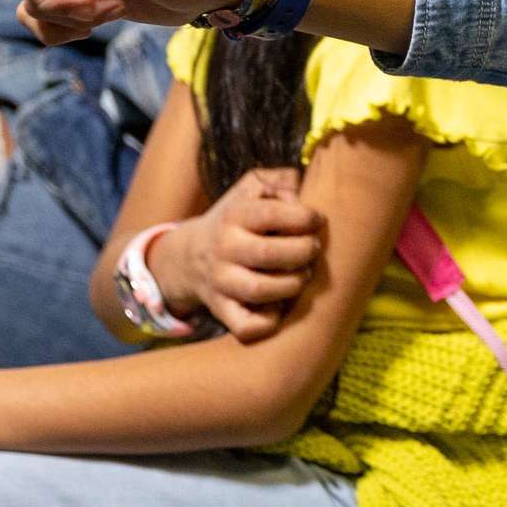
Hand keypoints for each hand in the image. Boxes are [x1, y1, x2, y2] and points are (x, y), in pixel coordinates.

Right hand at [158, 167, 322, 339]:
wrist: (189, 256)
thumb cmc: (235, 219)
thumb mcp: (251, 188)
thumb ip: (281, 180)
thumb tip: (302, 194)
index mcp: (235, 215)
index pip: (272, 214)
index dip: (304, 217)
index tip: (317, 220)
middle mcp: (225, 248)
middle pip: (270, 254)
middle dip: (303, 252)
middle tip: (313, 249)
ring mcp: (222, 282)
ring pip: (261, 290)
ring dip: (292, 284)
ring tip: (301, 275)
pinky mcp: (223, 310)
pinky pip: (246, 326)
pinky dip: (269, 321)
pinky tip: (280, 305)